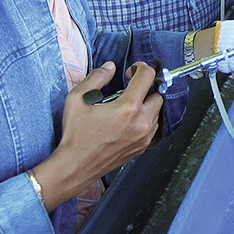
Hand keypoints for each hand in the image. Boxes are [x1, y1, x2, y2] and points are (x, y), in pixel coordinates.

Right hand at [37, 61, 162, 209]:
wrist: (75, 166)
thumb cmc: (76, 136)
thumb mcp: (77, 99)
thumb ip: (96, 78)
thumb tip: (110, 67)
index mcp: (127, 108)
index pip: (147, 77)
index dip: (140, 68)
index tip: (131, 70)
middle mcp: (141, 122)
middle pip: (157, 95)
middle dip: (146, 87)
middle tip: (130, 88)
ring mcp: (144, 137)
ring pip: (158, 112)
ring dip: (147, 104)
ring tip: (128, 105)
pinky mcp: (142, 147)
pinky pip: (153, 127)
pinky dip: (146, 119)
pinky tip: (129, 119)